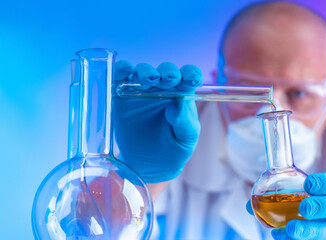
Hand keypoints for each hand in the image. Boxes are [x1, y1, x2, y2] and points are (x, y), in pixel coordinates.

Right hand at [113, 61, 201, 182]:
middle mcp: (163, 88)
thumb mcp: (186, 138)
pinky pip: (120, 78)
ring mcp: (141, 90)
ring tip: (149, 81)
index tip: (192, 79)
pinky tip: (125, 70)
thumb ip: (184, 121)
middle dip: (168, 72)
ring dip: (146, 72)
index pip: (189, 76)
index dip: (191, 73)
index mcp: (183, 94)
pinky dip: (121, 69)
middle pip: (166, 71)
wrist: (149, 166)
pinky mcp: (120, 96)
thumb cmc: (174, 149)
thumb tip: (178, 102)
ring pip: (143, 71)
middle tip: (168, 80)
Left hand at [247, 172, 325, 239]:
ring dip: (310, 230)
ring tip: (291, 229)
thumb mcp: (299, 196)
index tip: (307, 184)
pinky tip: (283, 237)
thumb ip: (279, 195)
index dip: (325, 183)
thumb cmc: (308, 206)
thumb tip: (250, 206)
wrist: (320, 227)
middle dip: (322, 206)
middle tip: (303, 207)